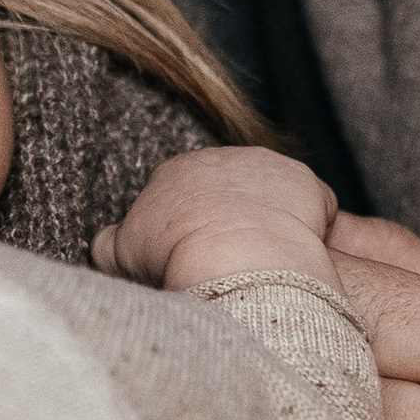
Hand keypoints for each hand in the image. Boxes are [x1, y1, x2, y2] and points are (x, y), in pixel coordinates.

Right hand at [94, 145, 338, 297]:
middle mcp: (222, 158)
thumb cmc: (173, 256)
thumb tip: (106, 242)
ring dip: (271, 220)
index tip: (196, 255)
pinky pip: (313, 207)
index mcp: (175, 172)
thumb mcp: (119, 253)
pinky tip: (298, 255)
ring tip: (267, 260)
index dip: (191, 227)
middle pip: (229, 190)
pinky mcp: (307, 183)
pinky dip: (309, 228)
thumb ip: (110, 242)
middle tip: (234, 260)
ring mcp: (267, 167)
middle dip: (231, 218)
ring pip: (272, 196)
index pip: (184, 195)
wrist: (233, 255)